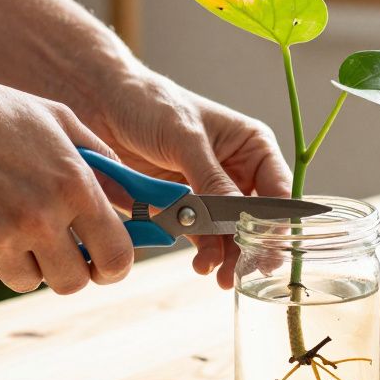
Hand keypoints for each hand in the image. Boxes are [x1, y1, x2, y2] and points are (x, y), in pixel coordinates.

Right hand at [0, 72, 134, 293]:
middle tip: (57, 250)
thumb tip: (129, 200)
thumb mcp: (58, 120)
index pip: (116, 256)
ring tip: (10, 224)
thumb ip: (101, 161)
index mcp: (73, 186)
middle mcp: (40, 217)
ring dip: (26, 263)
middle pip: (73, 283)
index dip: (115, 266)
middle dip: (69, 270)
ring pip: (29, 282)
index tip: (106, 262)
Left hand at [83, 73, 291, 288]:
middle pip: (257, 218)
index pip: (278, 189)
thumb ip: (212, 179)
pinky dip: (204, 252)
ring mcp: (209, 193)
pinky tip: (203, 263)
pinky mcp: (182, 209)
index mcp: (251, 146)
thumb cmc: (151, 104)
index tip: (271, 246)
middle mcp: (237, 172)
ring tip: (220, 275)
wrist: (100, 104)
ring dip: (228, 255)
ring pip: (230, 234)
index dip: (279, 220)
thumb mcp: (186, 138)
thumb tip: (239, 217)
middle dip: (253, 245)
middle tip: (249, 270)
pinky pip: (200, 237)